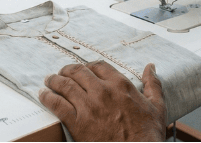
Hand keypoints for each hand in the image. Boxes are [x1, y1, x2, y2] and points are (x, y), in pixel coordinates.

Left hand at [39, 61, 165, 141]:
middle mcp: (102, 91)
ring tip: (49, 80)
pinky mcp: (77, 123)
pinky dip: (48, 97)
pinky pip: (57, 104)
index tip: (83, 69)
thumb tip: (151, 67)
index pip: (98, 66)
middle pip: (78, 72)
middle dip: (67, 70)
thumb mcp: (157, 106)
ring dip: (54, 80)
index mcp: (120, 85)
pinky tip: (43, 95)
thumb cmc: (148, 134)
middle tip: (61, 72)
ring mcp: (88, 106)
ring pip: (65, 85)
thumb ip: (153, 84)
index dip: (88, 66)